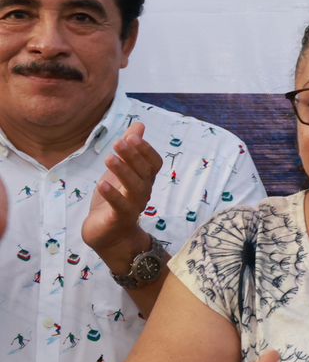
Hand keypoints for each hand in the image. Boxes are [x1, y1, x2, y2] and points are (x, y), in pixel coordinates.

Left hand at [82, 121, 162, 270]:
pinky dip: (112, 196)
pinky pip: (120, 207)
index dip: (146, 150)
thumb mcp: (119, 172)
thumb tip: (139, 125)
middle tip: (119, 143)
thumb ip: (130, 150)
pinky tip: (102, 185)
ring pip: (136, 189)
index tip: (133, 137)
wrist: (109, 236)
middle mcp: (143, 192)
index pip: (154, 163)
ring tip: (110, 158)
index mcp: (145, 180)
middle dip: (134, 157)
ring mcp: (134, 207)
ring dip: (124, 172)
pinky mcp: (120, 220)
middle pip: (145, 173)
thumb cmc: (115, 201)